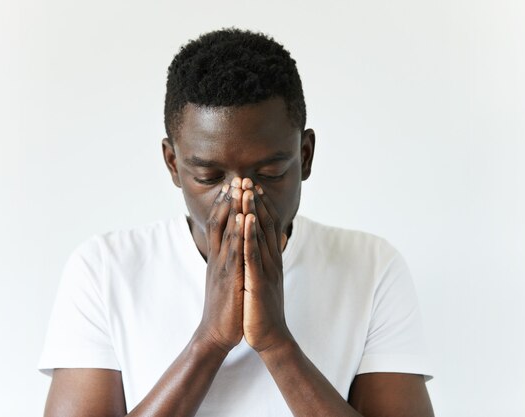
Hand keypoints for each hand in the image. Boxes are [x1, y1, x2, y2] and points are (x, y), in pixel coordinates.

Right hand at [195, 180, 244, 352]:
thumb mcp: (227, 279)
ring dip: (235, 209)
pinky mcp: (230, 278)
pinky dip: (240, 232)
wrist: (215, 333)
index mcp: (218, 258)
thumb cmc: (224, 307)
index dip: (226, 204)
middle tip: (237, 178)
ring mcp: (223, 267)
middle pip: (221, 222)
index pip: (219, 225)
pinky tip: (245, 217)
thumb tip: (237, 248)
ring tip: (240, 189)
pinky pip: (236, 251)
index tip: (233, 185)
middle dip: (229, 199)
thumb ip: (230, 262)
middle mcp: (218, 258)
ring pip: (228, 232)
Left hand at [241, 178, 292, 351]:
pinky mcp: (257, 282)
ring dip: (253, 211)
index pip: (266, 227)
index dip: (260, 206)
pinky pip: (252, 255)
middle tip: (248, 179)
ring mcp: (265, 270)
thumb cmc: (264, 308)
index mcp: (269, 260)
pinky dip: (250, 235)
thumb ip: (270, 257)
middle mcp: (269, 261)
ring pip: (258, 236)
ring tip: (247, 191)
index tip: (253, 186)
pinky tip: (246, 220)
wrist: (269, 337)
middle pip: (264, 226)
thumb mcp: (267, 279)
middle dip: (256, 202)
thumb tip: (278, 237)